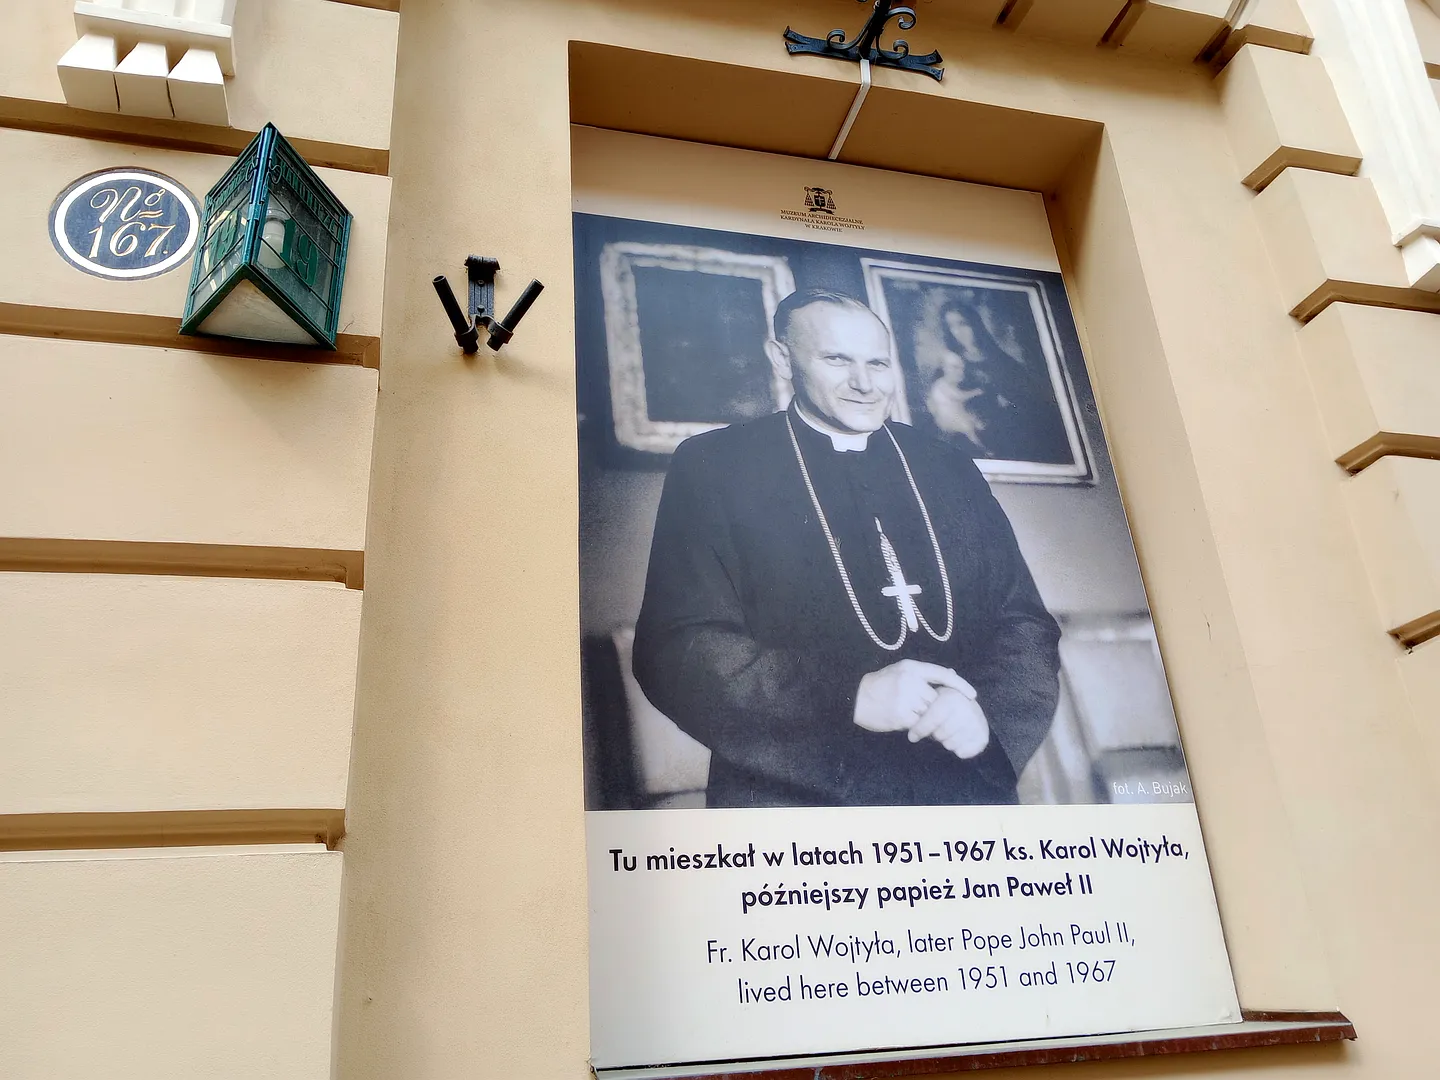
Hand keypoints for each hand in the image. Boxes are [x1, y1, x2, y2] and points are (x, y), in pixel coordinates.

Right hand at [853, 660, 969, 733]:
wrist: (855, 698)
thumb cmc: (880, 685)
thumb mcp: (901, 671)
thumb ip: (925, 674)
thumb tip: (952, 673)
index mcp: (911, 668)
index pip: (942, 674)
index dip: (960, 685)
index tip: (973, 695)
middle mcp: (910, 681)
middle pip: (936, 699)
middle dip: (936, 708)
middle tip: (932, 713)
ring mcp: (906, 699)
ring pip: (929, 713)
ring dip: (927, 719)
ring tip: (915, 717)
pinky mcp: (901, 716)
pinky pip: (920, 725)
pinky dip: (919, 727)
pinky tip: (909, 724)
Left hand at [909, 686, 989, 759]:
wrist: (970, 706)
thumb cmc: (945, 703)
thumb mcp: (934, 697)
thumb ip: (922, 706)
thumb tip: (914, 719)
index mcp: (952, 697)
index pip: (933, 719)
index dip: (920, 729)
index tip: (912, 736)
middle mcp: (966, 709)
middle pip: (940, 735)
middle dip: (935, 735)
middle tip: (937, 729)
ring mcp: (977, 723)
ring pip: (950, 745)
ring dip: (946, 742)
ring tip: (948, 733)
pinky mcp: (983, 736)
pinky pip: (963, 752)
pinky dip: (958, 751)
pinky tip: (958, 741)